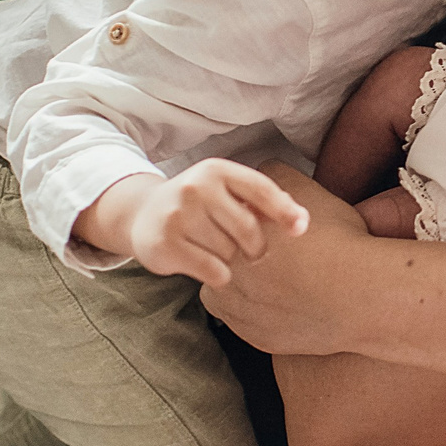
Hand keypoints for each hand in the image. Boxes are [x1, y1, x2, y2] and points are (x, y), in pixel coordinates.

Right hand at [82, 158, 309, 286]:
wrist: (142, 214)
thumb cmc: (199, 205)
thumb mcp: (227, 191)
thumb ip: (263, 202)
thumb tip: (302, 221)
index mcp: (216, 170)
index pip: (261, 189)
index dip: (285, 210)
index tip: (300, 229)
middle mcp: (195, 187)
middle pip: (248, 229)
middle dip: (255, 247)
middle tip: (249, 252)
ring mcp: (178, 215)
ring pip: (229, 252)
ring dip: (231, 259)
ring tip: (215, 250)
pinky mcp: (166, 243)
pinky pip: (213, 270)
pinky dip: (218, 275)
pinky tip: (206, 265)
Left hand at [200, 164, 369, 353]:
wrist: (362, 296)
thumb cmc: (339, 242)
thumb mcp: (307, 193)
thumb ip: (274, 177)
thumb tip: (263, 172)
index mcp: (233, 236)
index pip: (218, 223)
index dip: (238, 222)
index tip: (258, 225)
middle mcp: (227, 275)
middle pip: (215, 259)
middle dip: (232, 254)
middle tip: (268, 253)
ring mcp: (238, 312)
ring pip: (224, 294)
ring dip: (240, 286)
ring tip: (275, 279)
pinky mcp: (255, 338)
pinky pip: (244, 323)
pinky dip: (258, 313)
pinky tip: (285, 302)